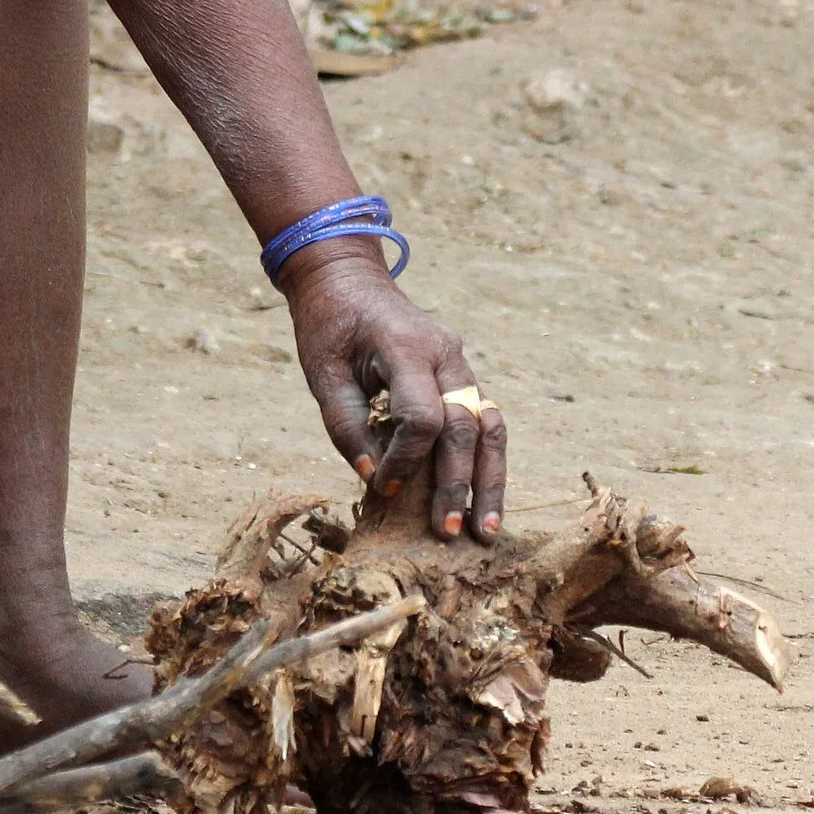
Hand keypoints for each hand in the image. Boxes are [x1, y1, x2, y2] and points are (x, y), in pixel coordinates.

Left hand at [280, 241, 504, 541]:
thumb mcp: (322, 372)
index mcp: (405, 347)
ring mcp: (461, 365)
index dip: (406, 458)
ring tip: (487, 529)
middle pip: (466, 428)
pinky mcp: (463, 378)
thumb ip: (345, 425)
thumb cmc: (329, 326)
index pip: (422, 415)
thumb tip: (374, 478)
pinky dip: (486, 461)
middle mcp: (446, 355)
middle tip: (449, 533)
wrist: (347, 280)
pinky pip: (485, 422)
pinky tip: (483, 500)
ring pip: (491, 428)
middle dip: (459, 484)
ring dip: (490, 480)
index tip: (384, 488)